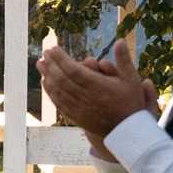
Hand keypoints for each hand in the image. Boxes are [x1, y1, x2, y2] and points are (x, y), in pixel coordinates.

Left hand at [38, 42, 156, 141]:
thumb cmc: (130, 102)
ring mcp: (79, 109)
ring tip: (41, 64)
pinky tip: (46, 82)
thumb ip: (124, 59)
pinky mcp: (76, 118)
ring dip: (47, 76)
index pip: (73, 70)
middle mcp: (87, 98)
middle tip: (44, 53)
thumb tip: (120, 40)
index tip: (53, 48)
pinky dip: (50, 92)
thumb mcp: (132, 79)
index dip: (61, 58)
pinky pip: (59, 103)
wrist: (127, 132)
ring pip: (58, 91)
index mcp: (99, 87)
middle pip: (62, 79)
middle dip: (51, 64)